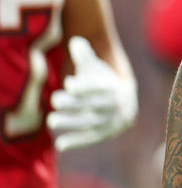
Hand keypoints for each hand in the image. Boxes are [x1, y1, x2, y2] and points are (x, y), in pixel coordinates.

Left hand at [47, 36, 137, 151]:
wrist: (124, 102)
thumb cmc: (101, 81)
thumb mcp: (94, 67)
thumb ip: (84, 55)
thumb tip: (75, 42)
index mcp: (112, 86)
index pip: (99, 87)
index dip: (85, 86)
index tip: (69, 84)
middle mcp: (114, 104)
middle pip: (94, 105)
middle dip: (74, 103)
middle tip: (54, 99)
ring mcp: (110, 121)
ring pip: (91, 123)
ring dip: (71, 123)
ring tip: (51, 121)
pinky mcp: (105, 134)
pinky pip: (91, 139)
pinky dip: (76, 142)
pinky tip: (60, 145)